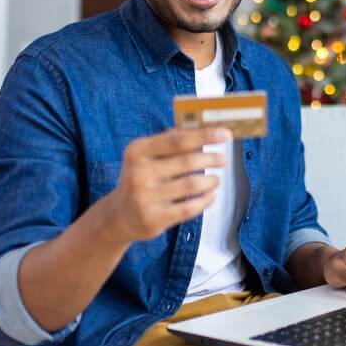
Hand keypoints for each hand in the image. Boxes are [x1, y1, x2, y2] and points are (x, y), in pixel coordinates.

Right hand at [103, 126, 230, 244]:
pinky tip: (210, 195)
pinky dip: (206, 200)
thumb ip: (171, 141)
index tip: (226, 134)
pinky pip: (190, 207)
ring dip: (211, 181)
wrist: (119, 215)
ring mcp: (145, 197)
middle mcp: (138, 173)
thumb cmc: (141, 178)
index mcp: (137, 151)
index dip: (205, 135)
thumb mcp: (146, 156)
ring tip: (216, 179)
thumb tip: (205, 127)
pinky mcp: (154, 218)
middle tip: (223, 159)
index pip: (177, 140)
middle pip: (187, 162)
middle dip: (211, 158)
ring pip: (192, 185)